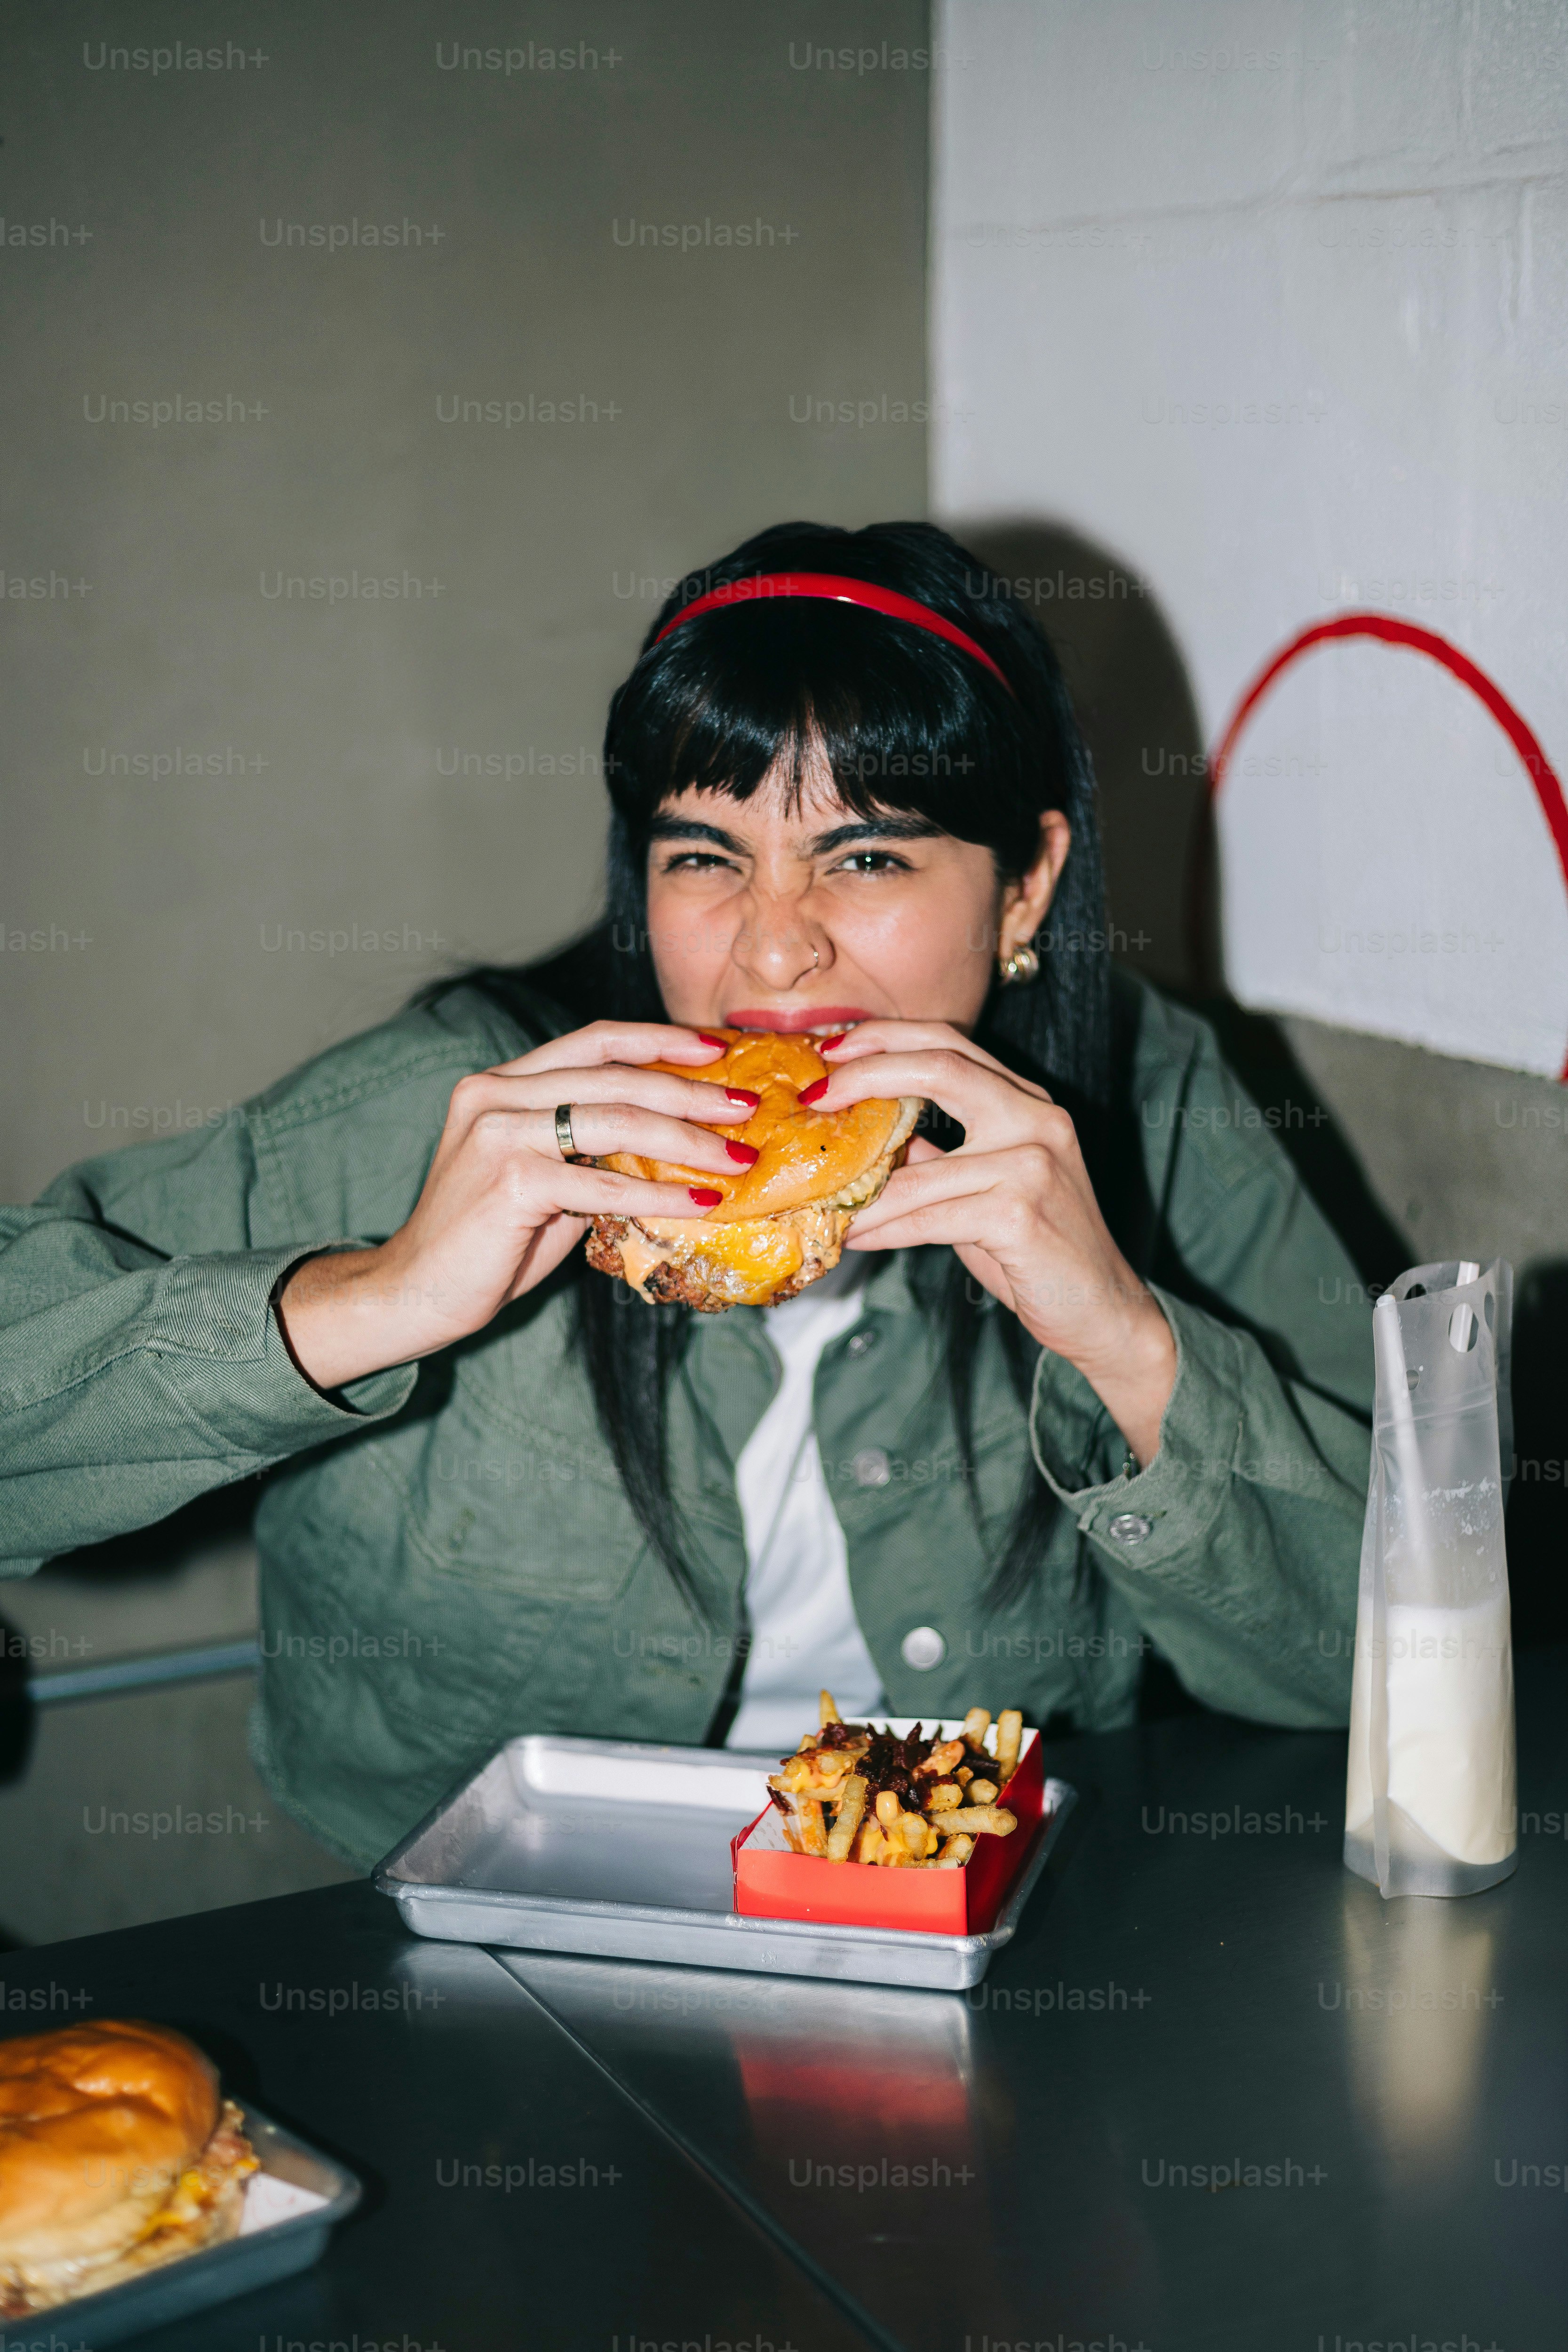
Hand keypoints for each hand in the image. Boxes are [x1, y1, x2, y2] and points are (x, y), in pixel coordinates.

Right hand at [277, 1022, 755, 1390]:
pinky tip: (701, 1204)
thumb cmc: (485, 1241)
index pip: (593, 1042)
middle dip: (691, 1091)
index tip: (716, 1050)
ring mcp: (499, 1134)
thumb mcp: (541, 1180)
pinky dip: (658, 1194)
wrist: (414, 1292)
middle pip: (615, 1077)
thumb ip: (588, 1151)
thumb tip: (670, 1147)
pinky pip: (601, 1183)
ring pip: (616, 1121)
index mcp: (501, 1082)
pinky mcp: (510, 1182)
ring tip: (737, 1159)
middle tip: (746, 1107)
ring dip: (688, 1142)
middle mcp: (495, 1094)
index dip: (658, 1039)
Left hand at [820, 1022, 1176, 1463]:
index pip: (951, 1043)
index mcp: (1027, 1102)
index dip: (886, 1037)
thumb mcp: (982, 1187)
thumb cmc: (1036, 1250)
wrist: (1103, 1311)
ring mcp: (1034, 1165)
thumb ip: (936, 1155)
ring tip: (814, 1195)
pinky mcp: (1022, 1215)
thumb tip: (865, 1134)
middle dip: (868, 1071)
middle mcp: (1038, 1119)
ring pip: (920, 1169)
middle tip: (814, 1093)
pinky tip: (852, 1237)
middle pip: (942, 1067)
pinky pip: (929, 1218)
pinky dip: (883, 1229)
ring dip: (858, 1188)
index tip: (830, 1048)